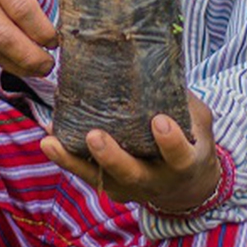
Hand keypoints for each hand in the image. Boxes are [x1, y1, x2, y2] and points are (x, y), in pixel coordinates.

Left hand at [41, 94, 220, 213]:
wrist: (186, 187)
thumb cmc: (192, 142)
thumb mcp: (198, 122)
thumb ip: (183, 99)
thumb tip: (160, 59)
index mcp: (183, 164)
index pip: (178, 155)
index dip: (170, 141)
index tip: (160, 122)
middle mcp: (154, 180)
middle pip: (130, 172)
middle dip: (110, 156)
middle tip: (94, 136)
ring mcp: (128, 186)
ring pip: (98, 176)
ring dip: (72, 160)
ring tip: (50, 141)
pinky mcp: (108, 185)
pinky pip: (84, 172)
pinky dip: (65, 157)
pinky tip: (48, 138)